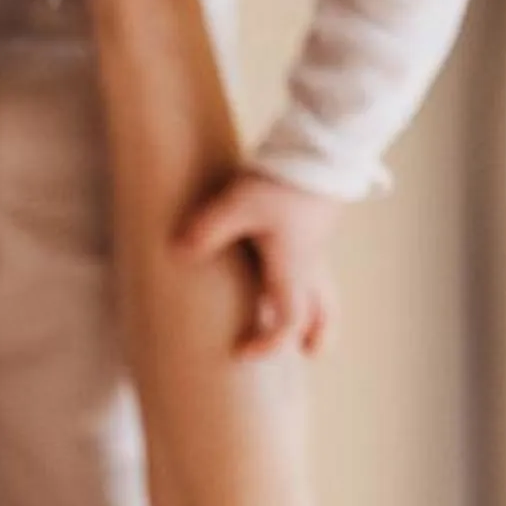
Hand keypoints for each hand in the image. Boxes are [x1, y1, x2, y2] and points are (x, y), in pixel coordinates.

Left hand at [176, 171, 340, 355]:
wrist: (320, 151)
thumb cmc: (281, 181)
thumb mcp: (238, 203)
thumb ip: (208, 230)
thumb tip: (179, 254)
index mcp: (292, 269)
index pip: (287, 322)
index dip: (267, 344)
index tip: (242, 353)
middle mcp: (309, 266)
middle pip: (323, 315)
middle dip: (315, 337)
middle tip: (306, 354)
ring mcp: (316, 248)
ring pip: (326, 294)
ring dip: (318, 316)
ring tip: (304, 328)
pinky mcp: (314, 231)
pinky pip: (317, 271)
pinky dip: (310, 287)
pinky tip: (285, 275)